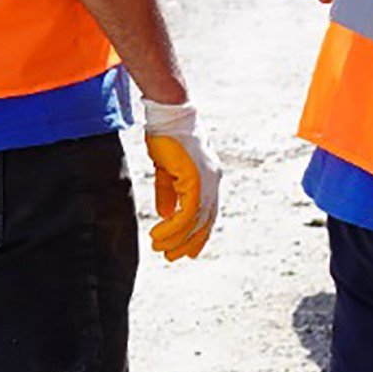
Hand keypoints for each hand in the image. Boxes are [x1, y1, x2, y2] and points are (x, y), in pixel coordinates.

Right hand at [138, 98, 221, 259]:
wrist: (169, 114)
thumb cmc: (166, 137)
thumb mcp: (167, 170)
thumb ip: (169, 193)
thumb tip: (167, 215)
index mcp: (209, 177)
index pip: (207, 212)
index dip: (198, 232)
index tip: (186, 249)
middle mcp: (212, 180)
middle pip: (206, 221)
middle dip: (190, 241)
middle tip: (173, 257)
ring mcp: (207, 180)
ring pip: (196, 220)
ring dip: (177, 238)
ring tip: (161, 248)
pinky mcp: (196, 179)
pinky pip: (188, 212)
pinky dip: (174, 227)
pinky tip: (160, 234)